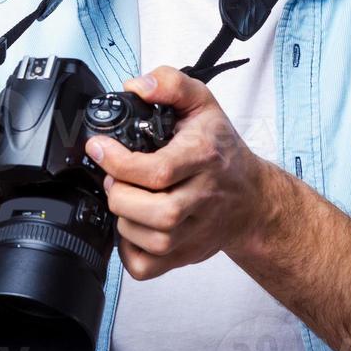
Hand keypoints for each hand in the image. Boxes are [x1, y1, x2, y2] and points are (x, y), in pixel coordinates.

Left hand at [86, 66, 269, 279]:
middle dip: (121, 194)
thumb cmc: (222, 150)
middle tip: (114, 178)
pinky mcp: (187, 254)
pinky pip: (149, 267)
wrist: (252, 197)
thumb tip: (137, 86)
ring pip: (151, 241)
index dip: (119, 162)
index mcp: (204, 158)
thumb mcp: (201, 103)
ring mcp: (197, 231)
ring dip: (124, 220)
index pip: (159, 171)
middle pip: (156, 211)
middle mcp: (204, 198)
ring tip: (124, 198)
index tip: (99, 148)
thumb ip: (170, 83)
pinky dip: (129, 252)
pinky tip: (131, 227)